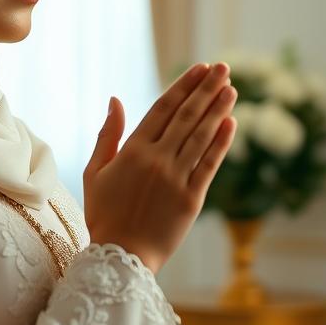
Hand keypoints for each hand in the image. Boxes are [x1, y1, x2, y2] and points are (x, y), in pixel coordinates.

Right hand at [82, 63, 237, 273]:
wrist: (121, 256)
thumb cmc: (104, 214)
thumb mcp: (94, 172)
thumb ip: (107, 135)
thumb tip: (115, 100)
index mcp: (132, 151)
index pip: (163, 109)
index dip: (183, 86)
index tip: (199, 69)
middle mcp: (156, 160)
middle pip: (186, 116)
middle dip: (206, 89)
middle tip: (223, 68)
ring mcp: (176, 178)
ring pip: (201, 136)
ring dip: (217, 110)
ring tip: (231, 88)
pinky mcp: (192, 198)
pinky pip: (209, 164)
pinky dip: (221, 142)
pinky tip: (231, 122)